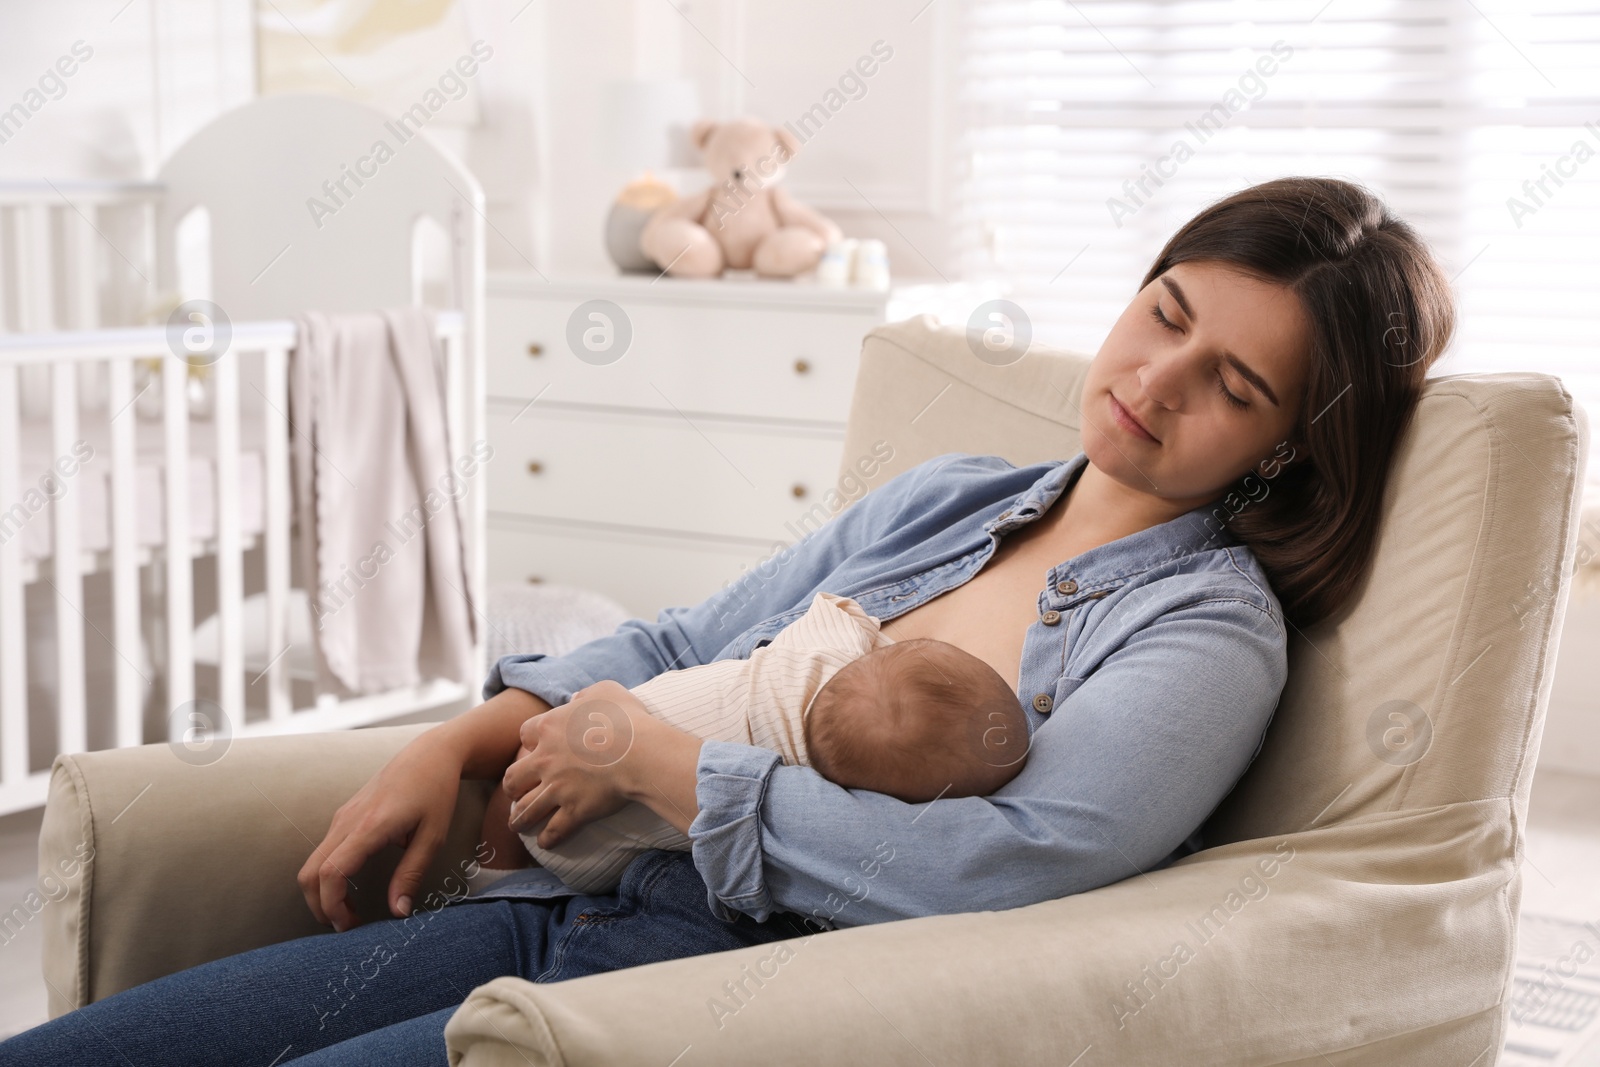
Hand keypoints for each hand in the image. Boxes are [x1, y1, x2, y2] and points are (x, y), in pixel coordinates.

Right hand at [297, 735, 463, 930]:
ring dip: (322, 892)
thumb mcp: (433, 836)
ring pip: (312, 862)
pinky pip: (323, 851)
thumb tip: (397, 912)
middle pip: (310, 873)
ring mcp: (342, 816)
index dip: (332, 906)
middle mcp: (347, 821)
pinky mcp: (344, 815)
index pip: (331, 873)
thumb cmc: (436, 792)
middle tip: (347, 926)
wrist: (431, 753)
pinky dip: (326, 875)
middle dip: (320, 906)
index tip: (351, 926)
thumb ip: (411, 874)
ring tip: (350, 912)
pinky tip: (350, 887)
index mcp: (369, 826)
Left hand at [504, 681, 651, 847]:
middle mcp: (546, 760)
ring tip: (517, 826)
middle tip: (514, 792)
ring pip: (526, 809)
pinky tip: (545, 843)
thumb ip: (586, 694)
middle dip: (512, 787)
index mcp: (549, 728)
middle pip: (514, 777)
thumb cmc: (626, 719)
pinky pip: (553, 830)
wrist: (641, 752)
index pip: (525, 734)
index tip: (535, 748)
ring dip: (519, 819)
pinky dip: (547, 839)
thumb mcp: (605, 691)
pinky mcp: (574, 811)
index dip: (529, 741)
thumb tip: (577, 699)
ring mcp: (557, 788)